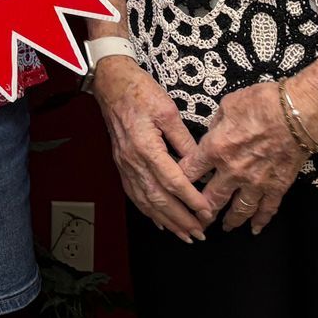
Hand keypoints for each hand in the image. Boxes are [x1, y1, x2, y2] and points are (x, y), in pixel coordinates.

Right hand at [88, 57, 210, 241]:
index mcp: (146, 146)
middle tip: (199, 233)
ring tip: (184, 235)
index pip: (172, 181)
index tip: (206, 212)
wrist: (111, 82)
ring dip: (166, 220)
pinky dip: (148, 211)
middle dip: (180, 219)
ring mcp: (125, 164)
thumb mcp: (167, 110)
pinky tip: (160, 220)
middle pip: (158, 198)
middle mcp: (133, 160)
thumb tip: (200, 163)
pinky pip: (135, 194)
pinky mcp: (121, 163)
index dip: (190, 199)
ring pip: (146, 201)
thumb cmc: (139, 90)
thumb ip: (183, 139)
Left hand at [178, 81, 313, 234]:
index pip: (190, 171)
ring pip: (238, 210)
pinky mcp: (276, 187)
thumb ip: (217, 124)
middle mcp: (232, 171)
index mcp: (216, 149)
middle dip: (201, 211)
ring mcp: (255, 182)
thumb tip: (214, 133)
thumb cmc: (263, 103)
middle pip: (211, 198)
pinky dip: (260, 221)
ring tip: (224, 227)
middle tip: (196, 219)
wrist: (298, 114)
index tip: (176, 185)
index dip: (180, 179)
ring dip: (230, 221)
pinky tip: (255, 228)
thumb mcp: (229, 105)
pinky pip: (267, 209)